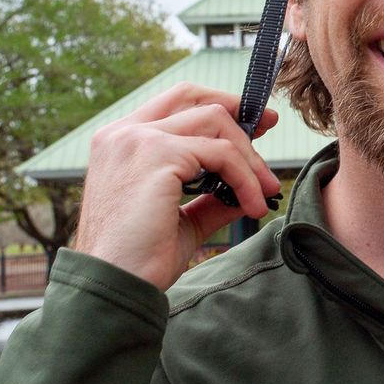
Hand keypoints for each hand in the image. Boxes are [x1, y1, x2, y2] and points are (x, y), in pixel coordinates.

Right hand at [73, 83, 281, 290]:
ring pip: (214, 121)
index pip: (175, 102)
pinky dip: (246, 178)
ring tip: (264, 191)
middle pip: (194, 97)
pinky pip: (221, 154)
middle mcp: (123, 132)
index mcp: (120, 142)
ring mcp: (137, 139)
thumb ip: (211, 197)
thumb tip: (251, 187)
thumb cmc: (139, 260)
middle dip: (238, 111)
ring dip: (249, 156)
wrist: (113, 286)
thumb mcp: (181, 219)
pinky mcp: (157, 154)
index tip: (254, 124)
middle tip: (270, 126)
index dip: (218, 105)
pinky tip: (252, 206)